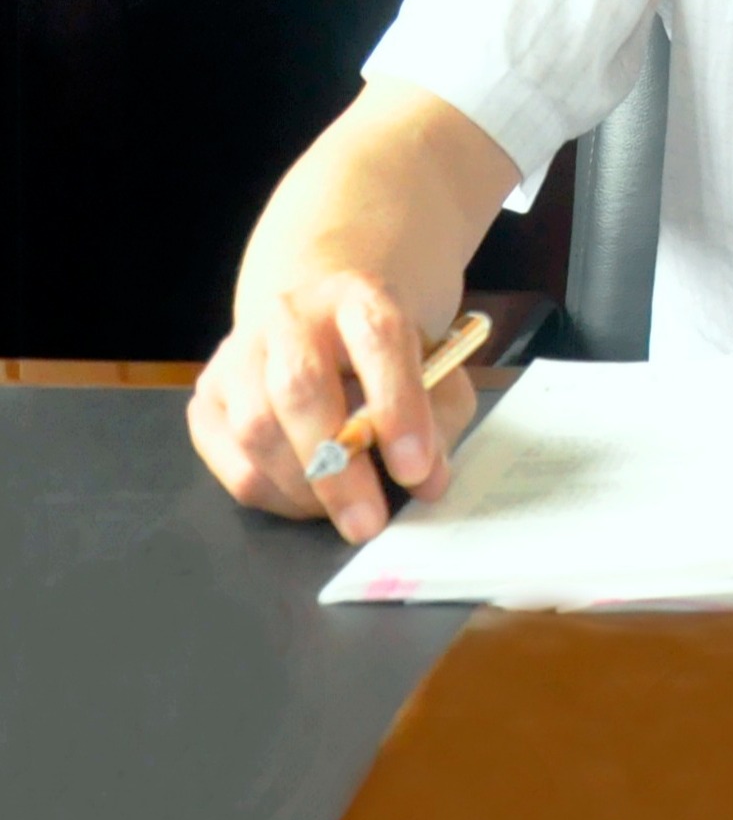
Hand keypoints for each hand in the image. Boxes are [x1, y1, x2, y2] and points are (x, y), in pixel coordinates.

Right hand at [187, 274, 476, 544]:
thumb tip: (428, 480)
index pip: (377, 338)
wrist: (320, 330)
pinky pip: (233, 463)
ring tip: (345, 511)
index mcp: (358, 295)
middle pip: (299, 387)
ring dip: (304, 488)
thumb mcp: (433, 373)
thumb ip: (439, 420)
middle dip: (337, 468)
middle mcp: (290, 315)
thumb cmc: (384, 361)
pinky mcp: (207, 397)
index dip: (397, 406)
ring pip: (256, 430)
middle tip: (369, 523)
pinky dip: (275, 497)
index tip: (416, 470)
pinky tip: (310, 499)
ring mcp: (238, 352)